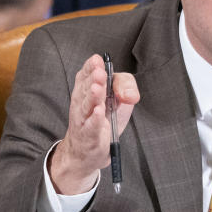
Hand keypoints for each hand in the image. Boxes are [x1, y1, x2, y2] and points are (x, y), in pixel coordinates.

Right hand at [49, 54, 138, 194]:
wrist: (88, 151)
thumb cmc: (104, 120)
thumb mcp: (118, 99)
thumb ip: (125, 87)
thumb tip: (129, 93)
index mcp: (87, 90)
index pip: (85, 75)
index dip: (90, 67)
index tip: (97, 60)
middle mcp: (82, 103)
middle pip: (87, 89)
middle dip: (94, 79)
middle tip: (100, 72)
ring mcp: (84, 120)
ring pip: (87, 106)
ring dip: (93, 97)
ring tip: (98, 88)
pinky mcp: (89, 136)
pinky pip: (91, 127)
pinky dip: (94, 119)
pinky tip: (98, 112)